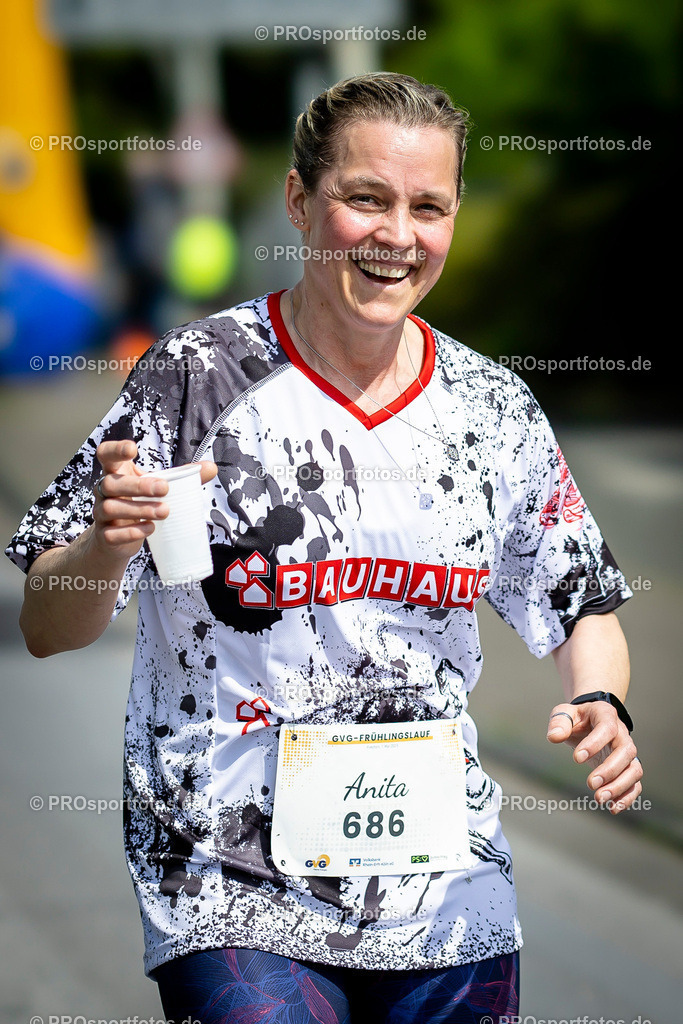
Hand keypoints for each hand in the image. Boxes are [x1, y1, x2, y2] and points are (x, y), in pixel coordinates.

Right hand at [93, 440, 217, 561]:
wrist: (116, 540)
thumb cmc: (138, 504)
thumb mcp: (156, 487)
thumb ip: (182, 477)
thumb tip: (211, 467)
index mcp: (116, 473)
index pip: (106, 454)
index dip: (115, 449)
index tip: (133, 449)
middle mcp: (104, 491)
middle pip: (111, 483)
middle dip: (138, 485)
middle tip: (164, 489)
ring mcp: (101, 514)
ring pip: (111, 508)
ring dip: (140, 509)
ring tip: (165, 511)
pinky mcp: (105, 536)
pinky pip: (112, 534)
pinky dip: (131, 532)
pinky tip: (150, 529)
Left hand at [547, 701, 642, 813]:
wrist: (590, 722)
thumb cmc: (577, 718)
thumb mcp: (565, 713)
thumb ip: (559, 723)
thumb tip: (554, 737)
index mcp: (606, 715)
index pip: (607, 727)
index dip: (595, 743)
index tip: (576, 759)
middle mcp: (622, 734)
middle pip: (626, 751)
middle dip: (610, 770)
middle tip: (591, 784)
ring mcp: (627, 752)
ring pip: (634, 770)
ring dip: (619, 787)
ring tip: (600, 799)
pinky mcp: (627, 768)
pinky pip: (635, 784)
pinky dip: (627, 797)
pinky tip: (612, 808)